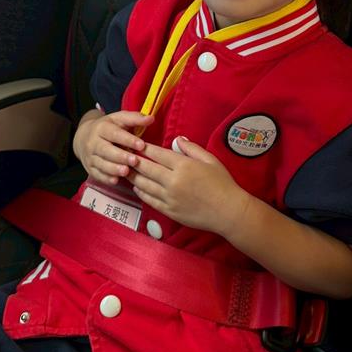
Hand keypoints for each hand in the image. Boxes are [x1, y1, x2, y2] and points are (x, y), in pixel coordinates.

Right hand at [73, 110, 153, 186]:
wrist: (84, 137)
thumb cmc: (108, 127)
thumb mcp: (119, 119)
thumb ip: (135, 119)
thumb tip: (150, 118)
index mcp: (101, 128)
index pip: (114, 133)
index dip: (128, 139)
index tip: (141, 145)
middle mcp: (93, 142)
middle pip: (106, 150)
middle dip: (120, 156)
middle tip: (135, 160)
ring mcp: (90, 156)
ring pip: (101, 163)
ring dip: (114, 168)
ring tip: (126, 171)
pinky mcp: (90, 168)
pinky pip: (97, 174)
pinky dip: (106, 178)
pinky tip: (115, 180)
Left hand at [131, 137, 249, 233]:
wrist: (227, 212)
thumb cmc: (222, 183)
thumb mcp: (210, 160)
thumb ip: (191, 148)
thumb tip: (176, 139)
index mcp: (183, 166)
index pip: (157, 154)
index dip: (144, 148)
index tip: (136, 144)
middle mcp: (172, 181)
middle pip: (146, 168)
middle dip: (133, 161)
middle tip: (124, 155)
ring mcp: (169, 198)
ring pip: (144, 185)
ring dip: (133, 177)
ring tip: (126, 170)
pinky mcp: (168, 211)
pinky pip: (149, 200)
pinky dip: (140, 192)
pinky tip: (137, 187)